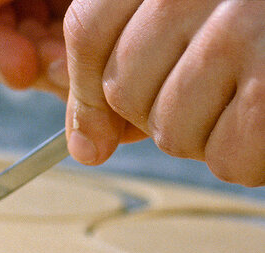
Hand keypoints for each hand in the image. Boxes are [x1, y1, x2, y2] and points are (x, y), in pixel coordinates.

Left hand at [64, 0, 264, 184]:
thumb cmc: (263, 12)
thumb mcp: (196, 5)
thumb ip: (128, 54)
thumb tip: (86, 150)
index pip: (90, 31)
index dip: (88, 89)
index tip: (105, 124)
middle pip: (124, 90)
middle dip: (158, 108)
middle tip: (213, 86)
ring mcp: (242, 35)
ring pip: (170, 130)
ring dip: (205, 132)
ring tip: (249, 94)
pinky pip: (228, 157)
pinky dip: (248, 155)